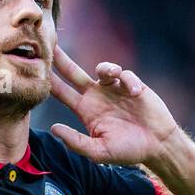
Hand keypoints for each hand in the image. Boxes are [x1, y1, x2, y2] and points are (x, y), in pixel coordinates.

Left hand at [49, 46, 177, 163]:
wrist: (158, 144)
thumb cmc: (128, 151)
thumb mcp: (99, 151)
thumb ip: (76, 142)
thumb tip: (54, 128)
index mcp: (85, 111)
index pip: (62, 93)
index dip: (50, 81)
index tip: (36, 68)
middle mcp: (97, 97)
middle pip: (74, 73)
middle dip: (61, 59)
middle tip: (50, 42)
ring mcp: (114, 89)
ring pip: (102, 68)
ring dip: (106, 68)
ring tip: (112, 73)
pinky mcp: (132, 85)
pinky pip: (126, 75)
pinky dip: (129, 81)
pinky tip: (136, 93)